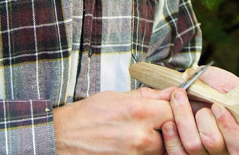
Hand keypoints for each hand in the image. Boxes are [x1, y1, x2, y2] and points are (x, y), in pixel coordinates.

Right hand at [53, 86, 174, 154]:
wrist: (63, 138)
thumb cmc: (87, 115)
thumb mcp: (117, 96)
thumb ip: (149, 95)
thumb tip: (173, 91)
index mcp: (139, 112)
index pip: (175, 111)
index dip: (175, 108)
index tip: (169, 108)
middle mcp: (141, 136)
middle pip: (172, 132)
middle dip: (166, 127)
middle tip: (153, 122)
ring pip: (162, 149)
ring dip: (156, 142)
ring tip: (137, 133)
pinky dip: (144, 152)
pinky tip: (130, 144)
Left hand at [161, 66, 238, 154]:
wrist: (192, 96)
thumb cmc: (214, 91)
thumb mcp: (225, 85)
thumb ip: (227, 87)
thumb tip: (224, 89)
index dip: (229, 127)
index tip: (216, 106)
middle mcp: (222, 151)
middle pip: (212, 142)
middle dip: (202, 117)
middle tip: (195, 99)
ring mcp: (203, 154)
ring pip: (193, 145)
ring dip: (183, 119)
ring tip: (178, 99)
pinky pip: (177, 153)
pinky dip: (171, 138)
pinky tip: (169, 123)